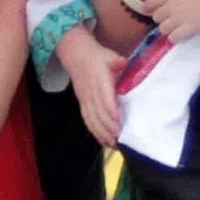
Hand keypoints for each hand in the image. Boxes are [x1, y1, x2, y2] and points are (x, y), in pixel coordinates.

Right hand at [56, 26, 124, 146]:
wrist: (76, 56)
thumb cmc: (97, 57)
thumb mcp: (108, 55)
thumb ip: (116, 60)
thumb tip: (122, 62)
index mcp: (99, 80)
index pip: (104, 97)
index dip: (110, 109)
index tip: (117, 120)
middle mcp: (91, 92)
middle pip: (98, 112)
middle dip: (107, 126)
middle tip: (118, 138)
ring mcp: (85, 99)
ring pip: (92, 119)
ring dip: (101, 132)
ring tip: (112, 144)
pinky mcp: (83, 104)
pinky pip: (87, 119)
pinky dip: (94, 131)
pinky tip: (102, 140)